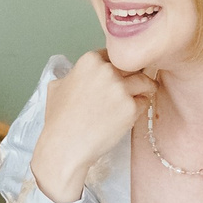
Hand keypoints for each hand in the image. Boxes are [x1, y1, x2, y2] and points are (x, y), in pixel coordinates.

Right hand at [31, 51, 154, 202]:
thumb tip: (79, 74)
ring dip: (145, 89)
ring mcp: (121, 89)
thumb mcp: (57, 86)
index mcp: (90, 61)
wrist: (65, 146)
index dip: (118, 66)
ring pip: (144, 82)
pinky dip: (140, 108)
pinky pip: (145, 102)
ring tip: (144, 94)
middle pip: (131, 66)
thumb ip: (74, 74)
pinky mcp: (131, 108)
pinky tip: (130, 115)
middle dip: (135, 74)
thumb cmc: (59, 119)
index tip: (122, 73)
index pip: (113, 55)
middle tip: (138, 82)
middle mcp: (107, 70)